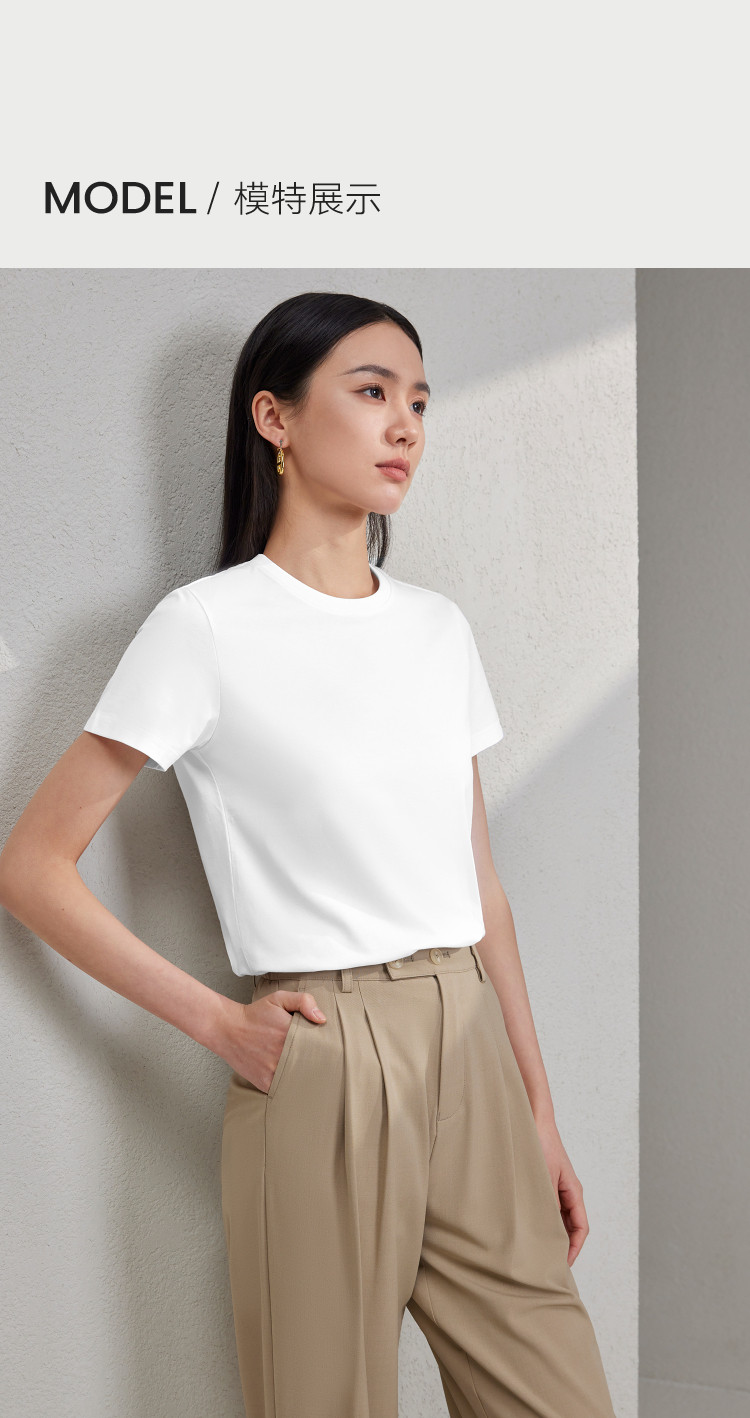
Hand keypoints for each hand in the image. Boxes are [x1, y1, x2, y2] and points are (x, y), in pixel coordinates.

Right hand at [219, 990, 326, 1092]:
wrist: (227, 1029)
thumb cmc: (255, 1014)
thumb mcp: (279, 998)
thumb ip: (304, 1002)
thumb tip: (321, 1019)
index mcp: (289, 1034)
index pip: (318, 1046)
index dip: (324, 1047)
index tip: (326, 1048)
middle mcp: (282, 1055)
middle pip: (311, 1064)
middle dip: (316, 1063)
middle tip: (319, 1061)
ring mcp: (273, 1071)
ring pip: (299, 1079)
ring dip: (304, 1076)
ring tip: (307, 1071)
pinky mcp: (265, 1083)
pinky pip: (284, 1089)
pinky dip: (289, 1085)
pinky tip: (291, 1078)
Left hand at [534, 1115, 588, 1264]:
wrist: (532, 1119)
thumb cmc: (540, 1143)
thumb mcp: (544, 1177)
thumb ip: (547, 1204)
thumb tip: (546, 1231)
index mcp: (573, 1191)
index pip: (581, 1227)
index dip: (575, 1248)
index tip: (564, 1265)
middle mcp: (567, 1191)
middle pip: (571, 1226)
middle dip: (563, 1245)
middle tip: (548, 1264)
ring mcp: (555, 1187)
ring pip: (558, 1218)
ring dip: (551, 1233)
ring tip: (537, 1251)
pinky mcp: (543, 1183)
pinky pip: (546, 1208)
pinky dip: (541, 1220)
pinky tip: (528, 1228)